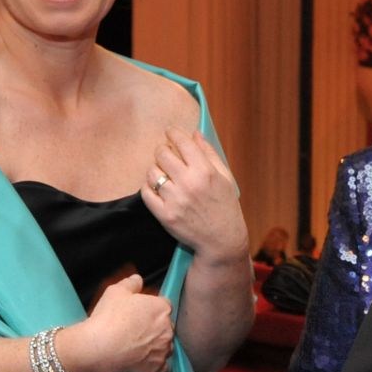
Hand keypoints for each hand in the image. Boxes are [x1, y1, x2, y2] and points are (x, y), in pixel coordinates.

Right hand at [63, 273, 173, 371]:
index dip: (150, 309)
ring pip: (165, 346)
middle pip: (165, 326)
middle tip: (134, 331)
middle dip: (154, 328)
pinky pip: (162, 366)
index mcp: (161, 308)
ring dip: (155, 346)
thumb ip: (130, 283)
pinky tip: (141, 361)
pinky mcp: (158, 369)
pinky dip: (154, 364)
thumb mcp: (116, 292)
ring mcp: (164, 350)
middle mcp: (168, 329)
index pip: (163, 305)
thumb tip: (137, 279)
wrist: (99, 349)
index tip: (139, 314)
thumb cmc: (108, 319)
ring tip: (135, 347)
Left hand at [143, 129, 248, 263]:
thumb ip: (209, 154)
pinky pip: (146, 192)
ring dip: (156, 170)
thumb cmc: (225, 206)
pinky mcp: (164, 215)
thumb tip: (194, 134)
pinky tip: (158, 188)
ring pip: (152, 172)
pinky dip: (149, 187)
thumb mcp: (224, 178)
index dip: (173, 133)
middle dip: (163, 150)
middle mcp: (189, 184)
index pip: (182, 142)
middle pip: (162, 154)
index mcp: (205, 172)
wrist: (221, 240)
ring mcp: (175, 200)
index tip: (170, 131)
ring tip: (164, 174)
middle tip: (167, 154)